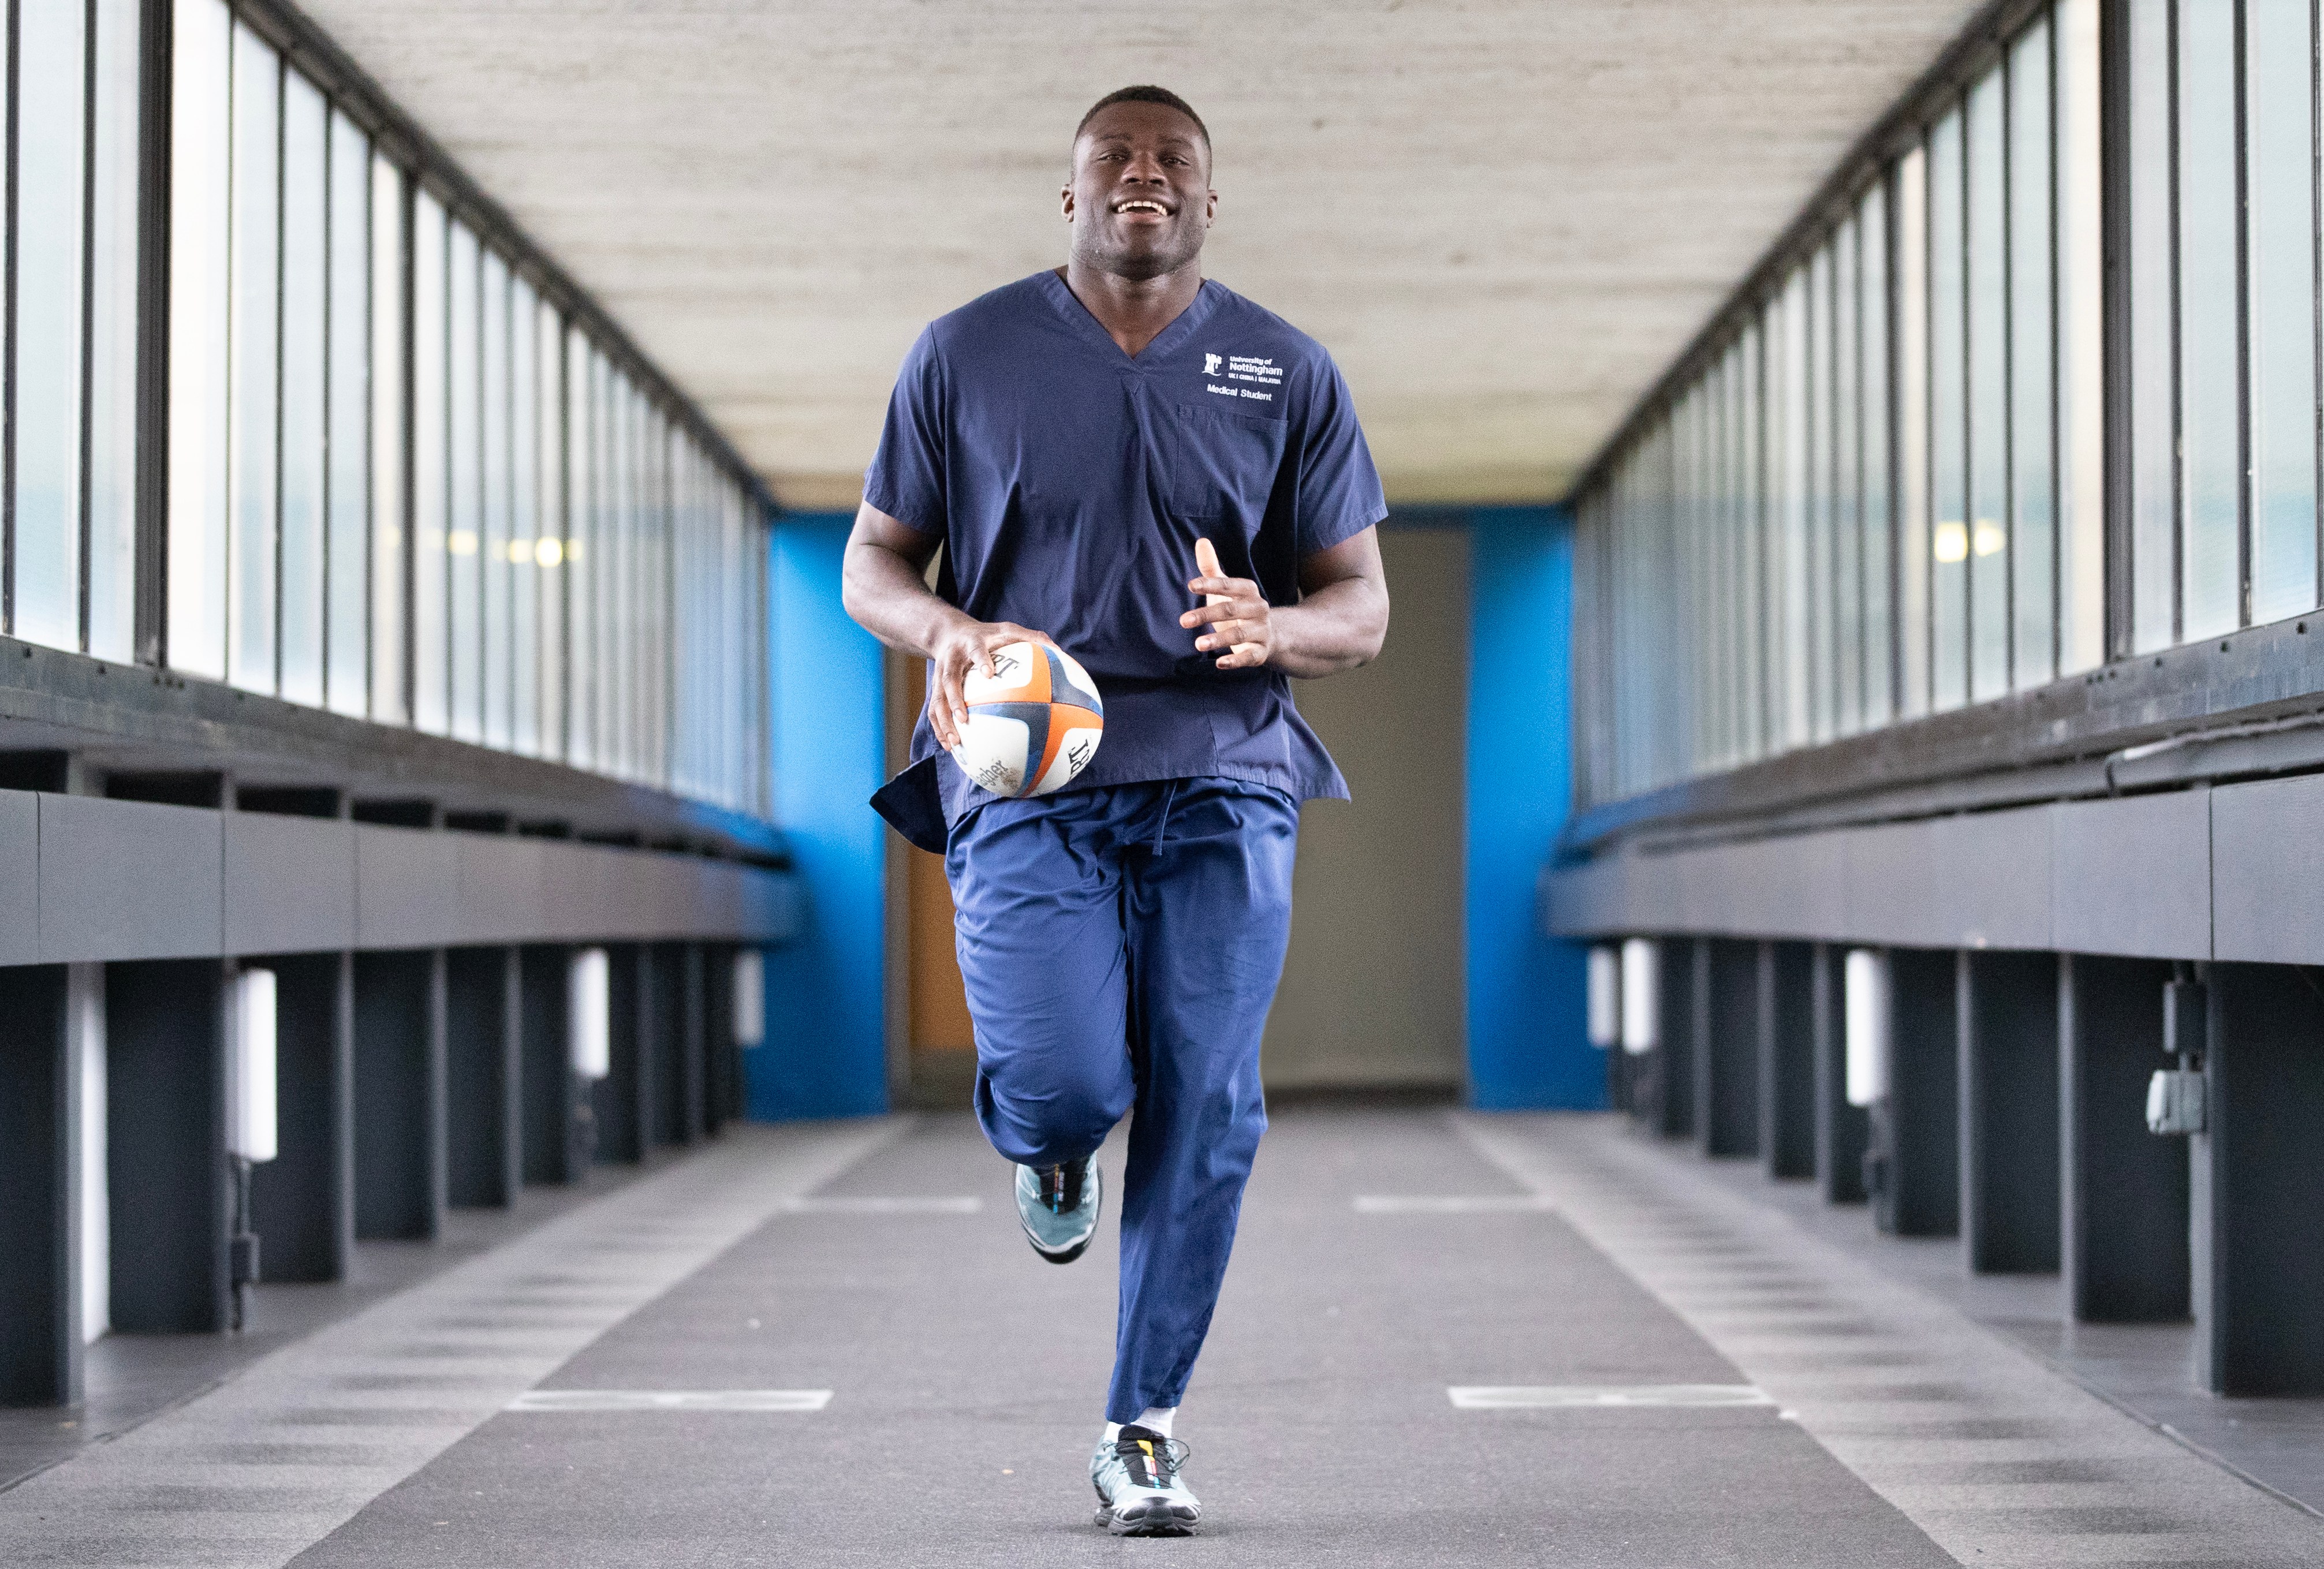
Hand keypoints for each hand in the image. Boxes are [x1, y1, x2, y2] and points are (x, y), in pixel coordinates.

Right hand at [927, 618, 1055, 750]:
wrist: (949, 633)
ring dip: (943, 722)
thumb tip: (1060, 650)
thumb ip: (1031, 638)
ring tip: (954, 743)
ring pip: (937, 699)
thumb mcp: (1007, 630)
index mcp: (971, 643)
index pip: (975, 650)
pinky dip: (939, 728)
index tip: (989, 674)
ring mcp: (940, 675)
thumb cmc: (987, 635)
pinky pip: (934, 710)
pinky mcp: (935, 688)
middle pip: (948, 680)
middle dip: (955, 700)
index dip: (981, 660)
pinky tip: (950, 746)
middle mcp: (952, 659)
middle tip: (964, 719)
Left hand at [1183, 538, 1270, 669]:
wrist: (1269, 635)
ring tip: (1197, 644)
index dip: (1210, 584)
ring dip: (1219, 639)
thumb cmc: (1239, 608)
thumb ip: (1212, 568)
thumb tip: (1201, 540)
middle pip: (1231, 609)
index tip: (1190, 585)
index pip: (1229, 585)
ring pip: (1240, 634)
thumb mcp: (1226, 588)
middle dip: (1207, 614)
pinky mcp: (1261, 652)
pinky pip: (1249, 656)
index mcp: (1248, 591)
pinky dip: (1235, 660)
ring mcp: (1261, 631)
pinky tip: (1219, 664)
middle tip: (1183, 620)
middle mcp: (1258, 609)